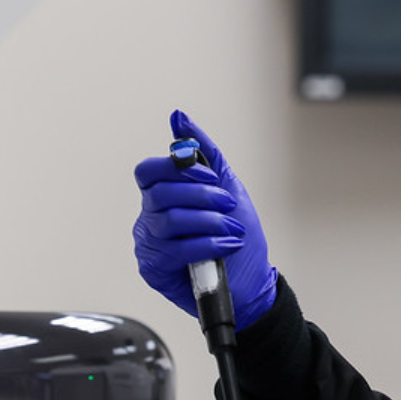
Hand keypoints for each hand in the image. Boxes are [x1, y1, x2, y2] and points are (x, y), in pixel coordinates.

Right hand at [131, 109, 277, 327]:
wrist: (252, 282)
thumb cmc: (237, 235)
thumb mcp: (228, 188)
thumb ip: (205, 154)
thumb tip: (179, 118)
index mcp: (162, 195)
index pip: (148, 171)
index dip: (176, 169)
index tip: (209, 175)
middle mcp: (150, 218)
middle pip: (160, 194)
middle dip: (201, 196)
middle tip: (228, 204)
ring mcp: (149, 245)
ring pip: (170, 221)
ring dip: (210, 222)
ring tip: (233, 231)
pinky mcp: (155, 270)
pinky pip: (176, 250)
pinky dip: (207, 244)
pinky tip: (226, 247)